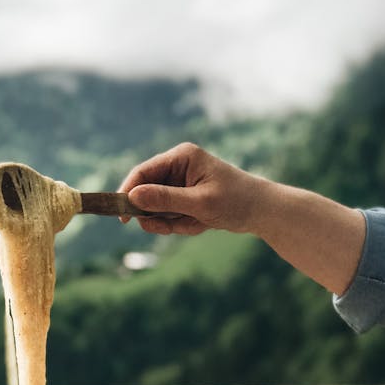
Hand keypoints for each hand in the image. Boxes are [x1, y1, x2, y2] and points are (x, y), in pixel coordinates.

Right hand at [118, 142, 262, 235]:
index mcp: (181, 156)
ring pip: (156, 208)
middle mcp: (177, 165)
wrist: (262, 211)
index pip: (142, 172)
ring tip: (194, 224)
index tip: (122, 217)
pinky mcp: (183, 197)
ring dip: (170, 222)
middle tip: (170, 228)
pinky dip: (179, 225)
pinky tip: (199, 224)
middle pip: (146, 192)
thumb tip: (132, 198)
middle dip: (156, 214)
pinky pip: (168, 215)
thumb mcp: (199, 203)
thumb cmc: (236, 201)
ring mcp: (179, 182)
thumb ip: (164, 200)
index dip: (129, 193)